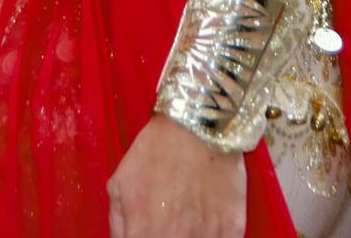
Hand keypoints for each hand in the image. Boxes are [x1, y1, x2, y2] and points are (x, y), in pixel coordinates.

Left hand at [107, 115, 244, 237]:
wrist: (198, 124)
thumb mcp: (119, 184)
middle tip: (167, 229)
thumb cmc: (156, 150)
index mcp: (143, 234)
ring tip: (186, 226)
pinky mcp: (232, 230)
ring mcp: (207, 237)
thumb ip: (117, 226)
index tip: (147, 234)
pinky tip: (205, 227)